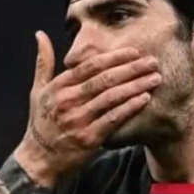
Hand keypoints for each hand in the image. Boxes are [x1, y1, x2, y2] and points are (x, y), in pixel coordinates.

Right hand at [15, 30, 161, 186]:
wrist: (39, 159)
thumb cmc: (41, 122)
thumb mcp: (38, 90)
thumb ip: (43, 61)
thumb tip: (40, 34)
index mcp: (59, 87)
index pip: (90, 66)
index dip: (114, 57)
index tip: (134, 52)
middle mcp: (68, 101)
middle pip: (104, 79)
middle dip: (132, 69)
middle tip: (152, 61)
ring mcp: (78, 120)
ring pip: (112, 97)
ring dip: (136, 86)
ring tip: (155, 78)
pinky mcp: (89, 139)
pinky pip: (113, 119)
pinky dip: (130, 107)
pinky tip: (145, 98)